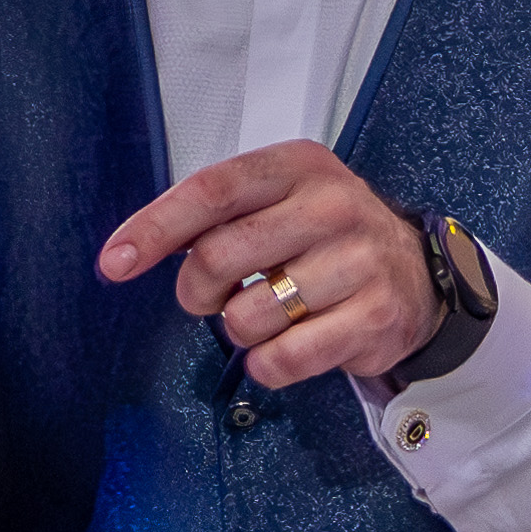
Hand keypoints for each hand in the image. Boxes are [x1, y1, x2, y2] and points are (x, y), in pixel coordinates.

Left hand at [98, 140, 436, 387]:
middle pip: (219, 256)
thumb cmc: (330, 238)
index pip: (211, 192)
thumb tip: (134, 248)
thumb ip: (215, 214)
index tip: (116, 261)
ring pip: (248, 316)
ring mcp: (358, 263)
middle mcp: (333, 208)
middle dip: (196, 290)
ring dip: (240, 329)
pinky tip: (286, 346)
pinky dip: (269, 364)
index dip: (155, 228)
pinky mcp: (373, 317)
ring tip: (268, 316)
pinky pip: (285, 358)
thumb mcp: (279, 199)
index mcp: (299, 167)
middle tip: (208, 297)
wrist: (415, 276)